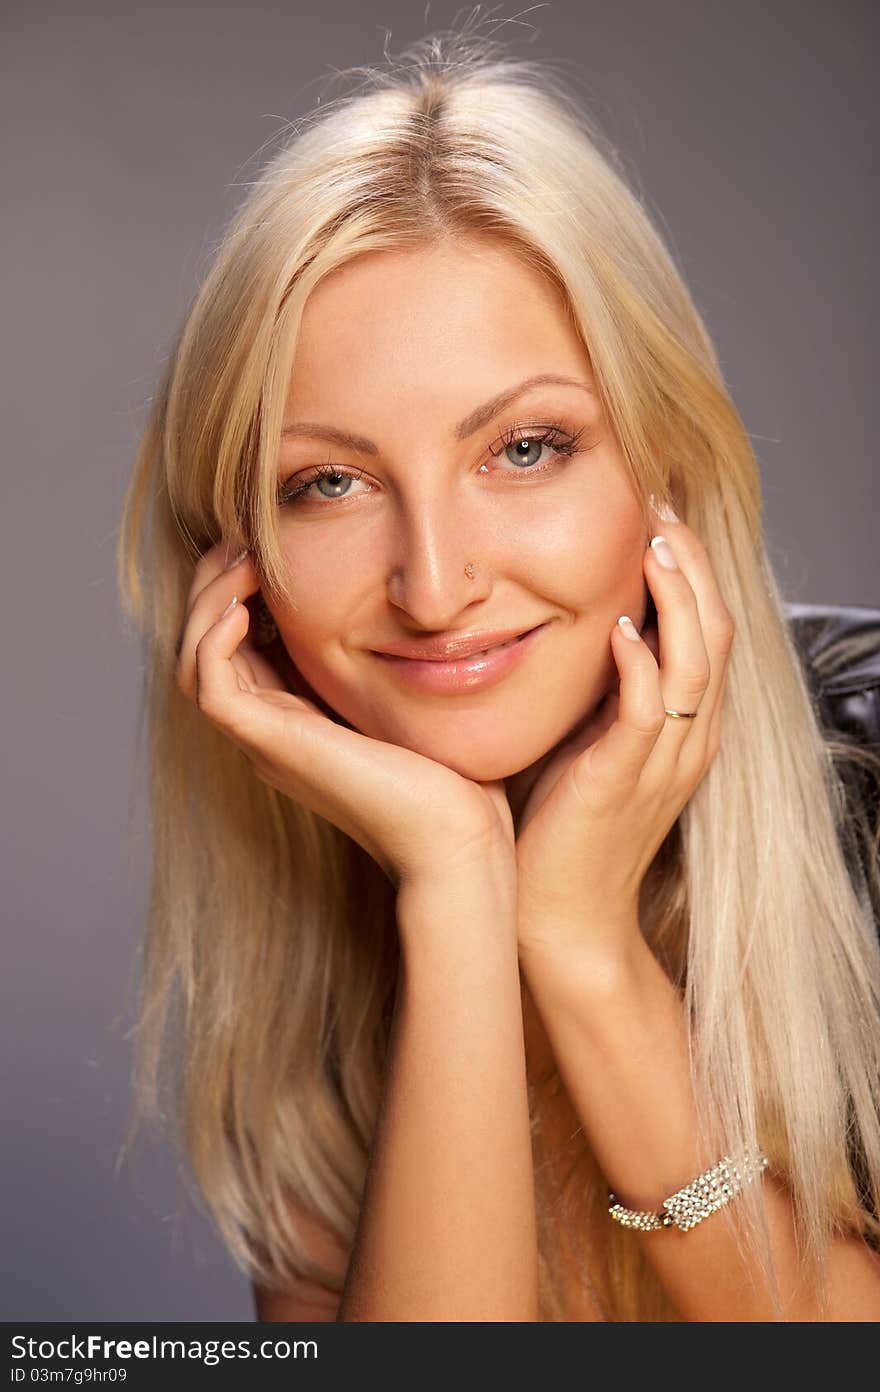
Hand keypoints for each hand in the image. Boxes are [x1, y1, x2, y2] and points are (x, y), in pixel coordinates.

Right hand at [174, 541, 515, 892]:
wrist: (458, 842)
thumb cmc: (456, 782)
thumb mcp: (420, 699)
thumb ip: (402, 660)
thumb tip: (425, 605)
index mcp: (299, 720)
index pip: (241, 645)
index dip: (244, 590)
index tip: (271, 543)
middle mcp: (272, 730)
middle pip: (206, 647)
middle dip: (217, 585)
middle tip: (245, 537)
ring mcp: (267, 741)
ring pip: (194, 661)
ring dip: (210, 601)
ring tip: (244, 556)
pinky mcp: (270, 746)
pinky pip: (209, 684)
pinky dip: (215, 636)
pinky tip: (247, 603)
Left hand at [514, 511, 734, 962]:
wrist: (561, 917)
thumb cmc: (561, 828)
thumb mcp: (586, 743)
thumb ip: (596, 691)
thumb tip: (574, 630)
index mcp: (685, 727)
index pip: (708, 631)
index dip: (692, 571)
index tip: (657, 519)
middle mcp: (689, 738)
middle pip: (717, 632)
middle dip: (693, 565)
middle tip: (660, 507)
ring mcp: (665, 760)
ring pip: (697, 662)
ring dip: (678, 598)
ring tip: (654, 543)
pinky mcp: (625, 780)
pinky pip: (649, 711)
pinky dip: (641, 664)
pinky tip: (618, 626)